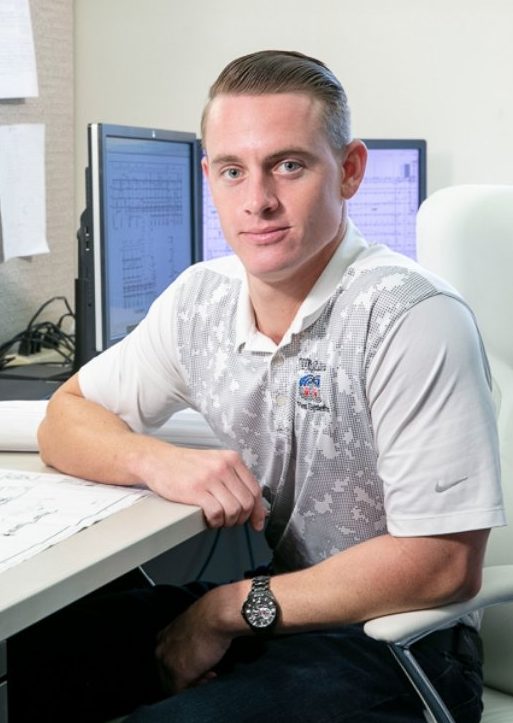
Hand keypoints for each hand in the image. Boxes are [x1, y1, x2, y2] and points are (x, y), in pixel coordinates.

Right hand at [138, 442, 266, 530]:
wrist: (158, 460)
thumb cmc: (186, 465)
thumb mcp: (216, 463)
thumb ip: (235, 479)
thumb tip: (254, 504)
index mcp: (232, 459)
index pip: (255, 489)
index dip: (258, 511)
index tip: (257, 522)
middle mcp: (224, 466)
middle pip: (247, 502)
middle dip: (242, 518)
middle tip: (231, 521)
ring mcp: (210, 478)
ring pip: (234, 510)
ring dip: (228, 522)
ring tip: (219, 520)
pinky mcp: (196, 490)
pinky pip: (216, 513)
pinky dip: (215, 522)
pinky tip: (209, 520)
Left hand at [155, 592, 233, 693]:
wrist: (216, 614)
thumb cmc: (211, 616)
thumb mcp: (193, 627)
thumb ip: (187, 640)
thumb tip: (195, 652)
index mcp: (163, 637)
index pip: (167, 661)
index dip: (185, 665)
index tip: (199, 664)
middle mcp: (160, 650)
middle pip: (168, 675)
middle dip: (188, 677)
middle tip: (206, 673)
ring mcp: (167, 663)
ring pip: (174, 685)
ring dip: (193, 683)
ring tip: (210, 674)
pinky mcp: (178, 674)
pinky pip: (182, 691)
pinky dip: (197, 689)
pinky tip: (210, 675)